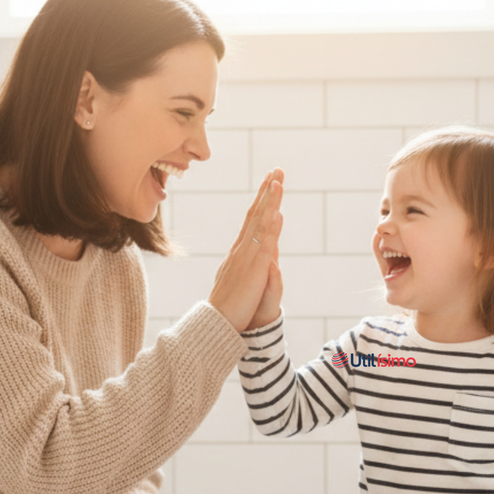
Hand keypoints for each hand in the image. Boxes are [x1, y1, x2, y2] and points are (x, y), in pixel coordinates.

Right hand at [208, 168, 283, 331]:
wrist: (216, 323)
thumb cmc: (228, 306)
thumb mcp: (239, 281)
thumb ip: (250, 266)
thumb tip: (258, 257)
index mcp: (239, 252)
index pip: (252, 220)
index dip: (261, 200)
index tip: (269, 182)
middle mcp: (241, 250)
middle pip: (255, 215)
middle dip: (267, 192)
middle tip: (276, 170)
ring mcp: (246, 259)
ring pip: (259, 225)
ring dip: (269, 202)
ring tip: (277, 181)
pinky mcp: (253, 271)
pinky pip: (263, 246)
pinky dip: (270, 229)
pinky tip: (277, 214)